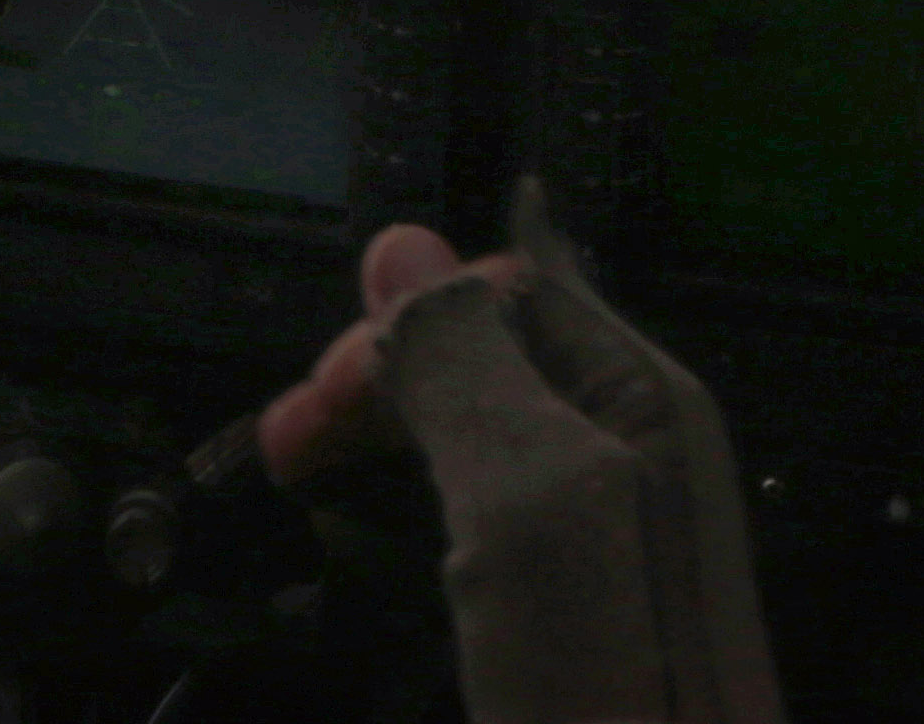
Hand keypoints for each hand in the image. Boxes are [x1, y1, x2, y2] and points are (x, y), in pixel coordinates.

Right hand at [256, 189, 780, 723]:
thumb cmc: (599, 682)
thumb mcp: (524, 501)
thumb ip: (469, 370)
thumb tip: (399, 242)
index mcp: (642, 399)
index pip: (507, 288)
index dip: (402, 328)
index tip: (309, 414)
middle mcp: (637, 448)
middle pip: (494, 354)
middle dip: (383, 379)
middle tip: (281, 454)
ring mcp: (615, 535)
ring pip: (487, 430)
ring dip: (393, 433)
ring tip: (305, 480)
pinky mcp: (586, 613)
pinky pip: (502, 510)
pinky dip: (428, 501)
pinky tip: (392, 534)